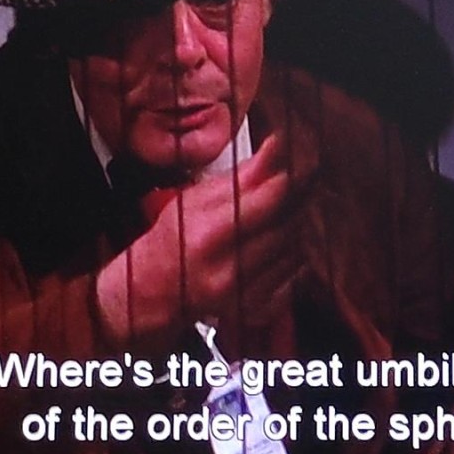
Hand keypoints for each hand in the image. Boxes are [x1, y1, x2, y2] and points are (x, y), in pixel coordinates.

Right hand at [96, 131, 312, 355]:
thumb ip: (242, 176)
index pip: (268, 199)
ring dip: (295, 228)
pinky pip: (295, 273)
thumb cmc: (175, 238)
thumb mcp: (197, 199)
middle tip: (296, 187)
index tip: (298, 162)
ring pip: (295, 248)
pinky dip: (293, 255)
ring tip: (281, 216)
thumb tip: (277, 146)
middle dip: (296, 202)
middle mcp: (227, 268)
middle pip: (288, 224)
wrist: (155, 290)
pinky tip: (277, 246)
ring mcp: (244, 293)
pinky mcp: (257, 307)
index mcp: (207, 234)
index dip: (290, 177)